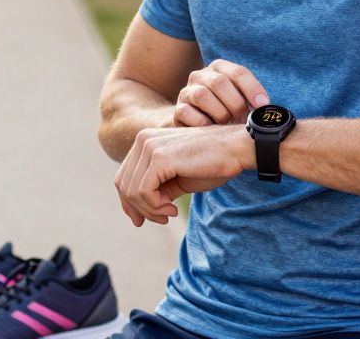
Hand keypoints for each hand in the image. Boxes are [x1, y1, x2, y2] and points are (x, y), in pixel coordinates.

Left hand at [114, 125, 251, 226]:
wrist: (236, 149)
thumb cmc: (212, 164)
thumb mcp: (177, 180)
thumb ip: (156, 191)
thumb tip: (137, 213)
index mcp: (145, 141)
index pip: (124, 177)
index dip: (129, 203)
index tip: (142, 220)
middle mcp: (142, 140)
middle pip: (124, 185)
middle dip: (139, 209)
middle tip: (163, 218)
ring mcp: (149, 147)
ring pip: (132, 191)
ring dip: (150, 210)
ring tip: (170, 214)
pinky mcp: (159, 158)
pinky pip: (143, 192)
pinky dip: (155, 206)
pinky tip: (173, 209)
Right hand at [173, 59, 270, 127]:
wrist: (196, 123)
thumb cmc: (226, 111)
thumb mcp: (241, 101)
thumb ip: (252, 101)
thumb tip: (268, 110)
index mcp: (219, 68)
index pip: (238, 72)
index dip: (252, 89)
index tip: (263, 105)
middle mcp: (200, 75)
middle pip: (219, 82)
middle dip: (235, 103)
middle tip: (243, 119)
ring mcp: (186, 92)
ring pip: (201, 95)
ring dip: (219, 113)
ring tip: (227, 124)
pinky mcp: (177, 109)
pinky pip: (187, 112)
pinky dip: (202, 123)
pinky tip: (211, 130)